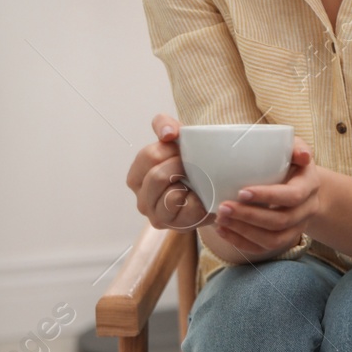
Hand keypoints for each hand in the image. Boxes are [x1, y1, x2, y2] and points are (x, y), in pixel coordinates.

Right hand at [126, 114, 212, 231]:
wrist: (215, 189)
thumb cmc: (191, 163)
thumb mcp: (177, 139)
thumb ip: (165, 125)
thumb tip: (167, 133)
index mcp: (137, 176)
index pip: (148, 156)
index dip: (170, 149)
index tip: (182, 149)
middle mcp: (142, 198)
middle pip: (157, 176)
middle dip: (180, 166)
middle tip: (193, 165)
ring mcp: (157, 215)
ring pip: (170, 196)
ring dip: (189, 184)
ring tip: (197, 180)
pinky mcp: (176, 226)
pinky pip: (189, 209)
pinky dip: (199, 200)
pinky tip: (201, 197)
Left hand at [212, 136, 321, 256]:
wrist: (303, 184)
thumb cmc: (292, 162)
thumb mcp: (295, 148)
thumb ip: (297, 147)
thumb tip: (304, 156)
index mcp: (309, 185)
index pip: (292, 196)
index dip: (268, 197)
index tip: (242, 192)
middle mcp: (307, 210)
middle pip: (280, 221)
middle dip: (249, 216)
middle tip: (224, 208)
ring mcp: (297, 227)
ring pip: (273, 240)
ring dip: (244, 232)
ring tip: (221, 220)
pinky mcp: (284, 239)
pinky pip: (264, 248)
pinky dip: (242, 242)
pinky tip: (224, 231)